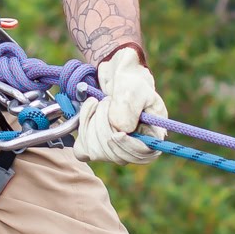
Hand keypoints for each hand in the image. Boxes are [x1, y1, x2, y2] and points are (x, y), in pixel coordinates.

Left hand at [75, 44, 164, 164]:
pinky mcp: (96, 145)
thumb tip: (121, 129)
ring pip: (98, 153)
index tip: (117, 133)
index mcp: (152, 133)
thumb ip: (129, 109)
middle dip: (105, 128)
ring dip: (92, 124)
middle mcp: (134, 145)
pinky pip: (84, 150)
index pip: (144, 154)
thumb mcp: (133, 90)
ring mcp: (114, 148)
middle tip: (105, 102)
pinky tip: (88, 111)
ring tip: (98, 102)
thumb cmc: (130, 82)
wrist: (114, 77)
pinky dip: (82, 128)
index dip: (128, 147)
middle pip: (118, 156)